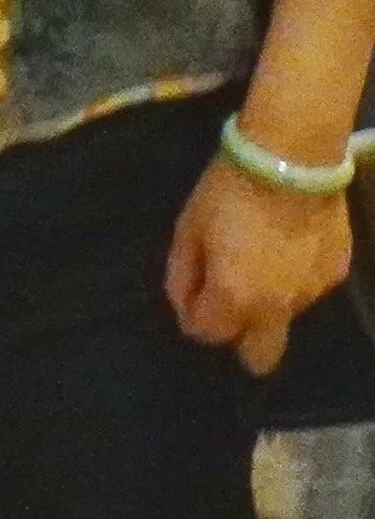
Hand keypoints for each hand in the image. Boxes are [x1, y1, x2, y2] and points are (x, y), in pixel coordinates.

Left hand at [169, 146, 360, 374]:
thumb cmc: (228, 192)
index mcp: (236, 299)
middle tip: (229, 302)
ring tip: (258, 259)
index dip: (193, 315)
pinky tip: (287, 245)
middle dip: (239, 338)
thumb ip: (182, 275)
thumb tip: (185, 305)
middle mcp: (278, 308)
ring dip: (266, 303)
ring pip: (283, 319)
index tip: (192, 290)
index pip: (207, 334)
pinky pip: (307, 291)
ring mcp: (313, 294)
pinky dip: (292, 279)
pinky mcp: (337, 274)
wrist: (291, 161)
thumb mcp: (188, 229)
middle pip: (260, 357)